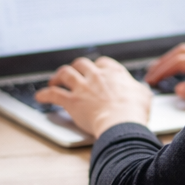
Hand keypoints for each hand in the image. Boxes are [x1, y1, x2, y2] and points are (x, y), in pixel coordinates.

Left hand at [36, 57, 151, 139]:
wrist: (121, 122)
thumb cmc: (134, 111)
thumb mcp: (143, 95)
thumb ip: (138, 89)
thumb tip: (139, 90)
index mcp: (114, 73)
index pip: (103, 62)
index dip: (98, 66)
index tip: (96, 70)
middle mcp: (96, 76)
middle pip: (81, 64)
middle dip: (76, 67)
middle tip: (73, 73)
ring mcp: (82, 87)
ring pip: (65, 73)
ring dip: (58, 76)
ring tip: (55, 80)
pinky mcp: (72, 101)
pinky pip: (53, 94)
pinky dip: (45, 95)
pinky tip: (40, 97)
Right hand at [144, 43, 184, 108]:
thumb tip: (178, 89)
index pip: (181, 61)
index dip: (163, 70)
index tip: (152, 80)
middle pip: (182, 52)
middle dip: (163, 62)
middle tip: (149, 74)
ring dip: (171, 58)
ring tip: (159, 69)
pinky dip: (182, 59)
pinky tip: (180, 68)